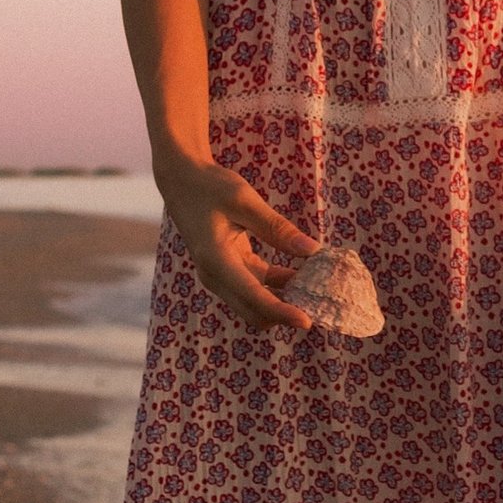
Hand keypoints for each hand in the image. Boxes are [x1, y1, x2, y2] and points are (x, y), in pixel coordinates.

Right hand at [155, 154, 321, 330]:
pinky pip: (255, 286)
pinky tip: (301, 273)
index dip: (281, 312)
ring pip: (255, 302)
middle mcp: (215, 276)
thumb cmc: (212, 187)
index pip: (252, 297)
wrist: (183, 181)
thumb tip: (312, 250)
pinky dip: (277, 285)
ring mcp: (220, 275)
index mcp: (216, 261)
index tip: (307, 321)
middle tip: (320, 305)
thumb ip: (277, 228)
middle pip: (253, 310)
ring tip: (317, 288)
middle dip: (284, 313)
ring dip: (283, 299)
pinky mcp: (228, 269)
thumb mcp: (246, 201)